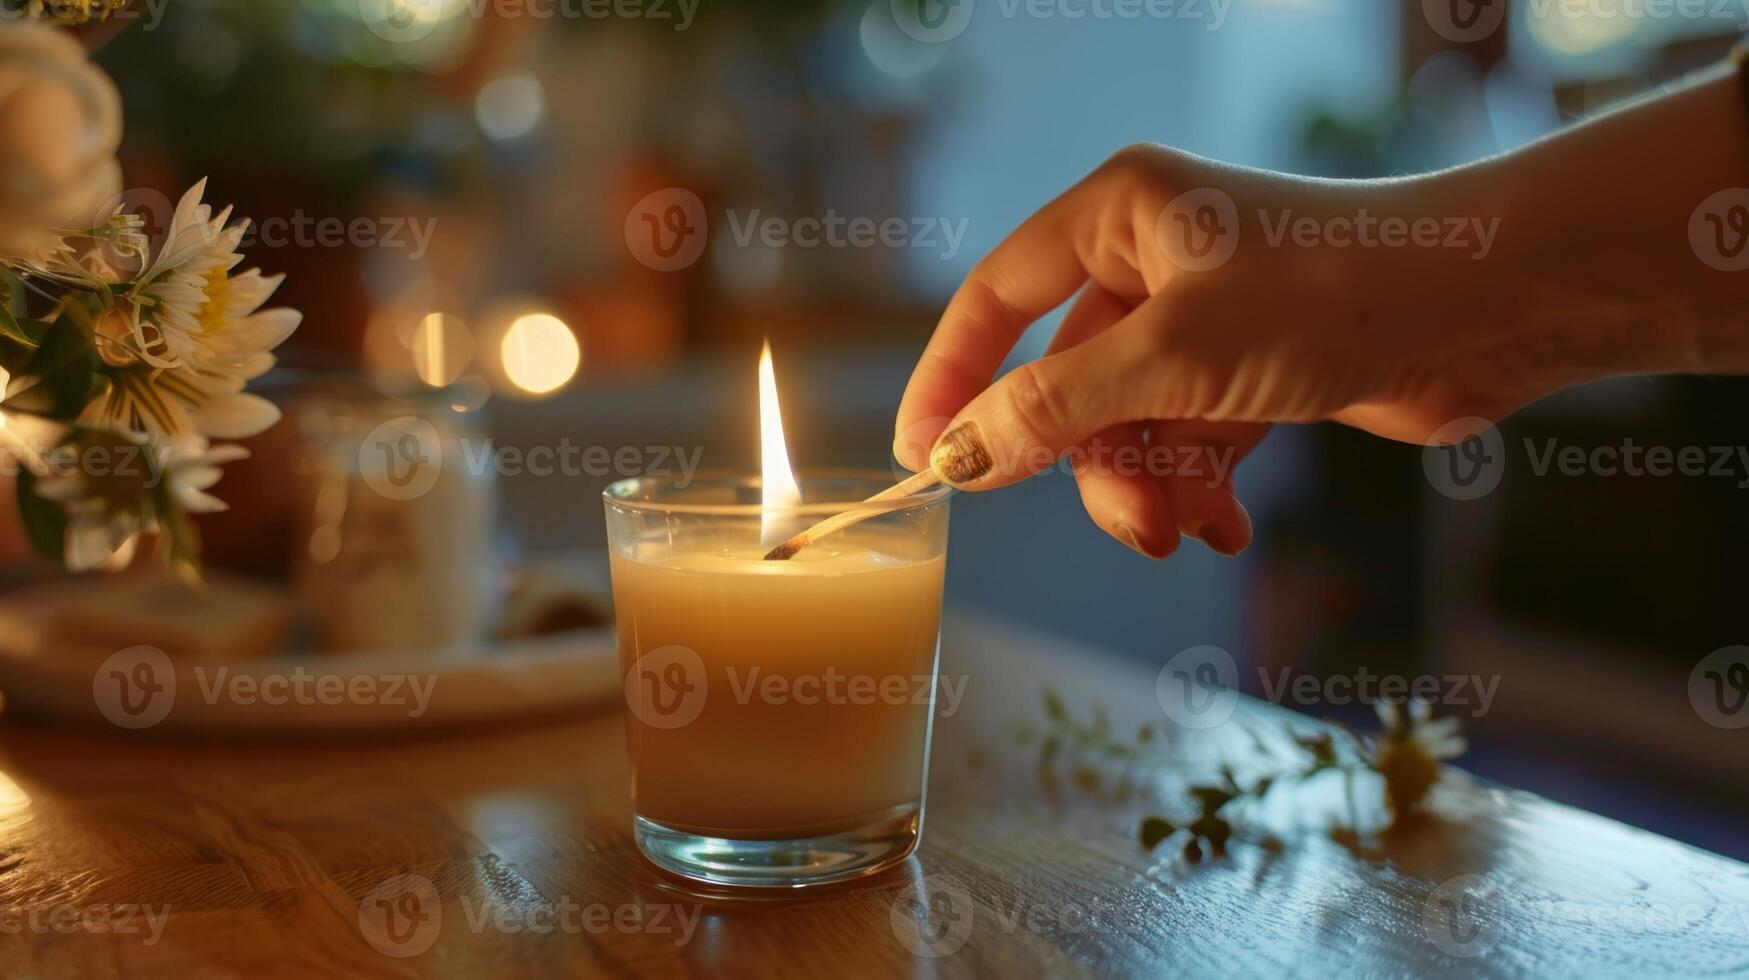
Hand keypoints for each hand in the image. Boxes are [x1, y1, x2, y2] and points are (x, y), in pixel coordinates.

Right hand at [893, 143, 1547, 558]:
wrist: (1486, 309)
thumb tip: (956, 459)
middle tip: (1130, 524)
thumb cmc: (1328, 296)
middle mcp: (1153, 256)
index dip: (950, 379)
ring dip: (1150, 486)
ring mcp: (1204, 317)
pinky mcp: (1252, 367)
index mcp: (1116, 213)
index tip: (923, 461)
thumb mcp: (1170, 358)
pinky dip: (1197, 486)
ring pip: (1129, 422)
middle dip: (1094, 463)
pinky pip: (1187, 437)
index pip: (995, 298)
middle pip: (1068, 382)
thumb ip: (1053, 411)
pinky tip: (1223, 526)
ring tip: (1187, 530)